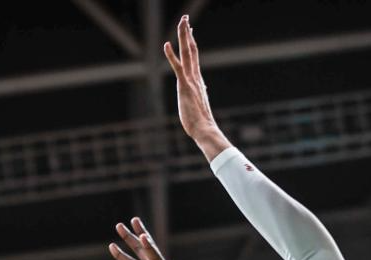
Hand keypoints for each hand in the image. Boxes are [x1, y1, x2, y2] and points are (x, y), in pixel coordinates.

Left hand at [109, 217, 193, 259]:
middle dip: (129, 238)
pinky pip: (156, 257)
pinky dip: (149, 247)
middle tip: (119, 226)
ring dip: (140, 234)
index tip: (111, 246)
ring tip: (133, 220)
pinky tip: (143, 236)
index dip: (121, 255)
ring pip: (147, 248)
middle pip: (138, 251)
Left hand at [164, 16, 226, 156]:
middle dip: (188, 33)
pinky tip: (166, 44)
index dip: (191, 42)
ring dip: (184, 36)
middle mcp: (196, 77)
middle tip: (186, 19)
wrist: (205, 129)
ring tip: (183, 21)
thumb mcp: (198, 104)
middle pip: (192, 50)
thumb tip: (202, 90)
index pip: (194, 57)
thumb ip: (199, 94)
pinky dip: (171, 55)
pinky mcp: (184, 86)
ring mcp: (190, 80)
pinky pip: (177, 67)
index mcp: (198, 81)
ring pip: (187, 53)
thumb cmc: (200, 122)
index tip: (190, 31)